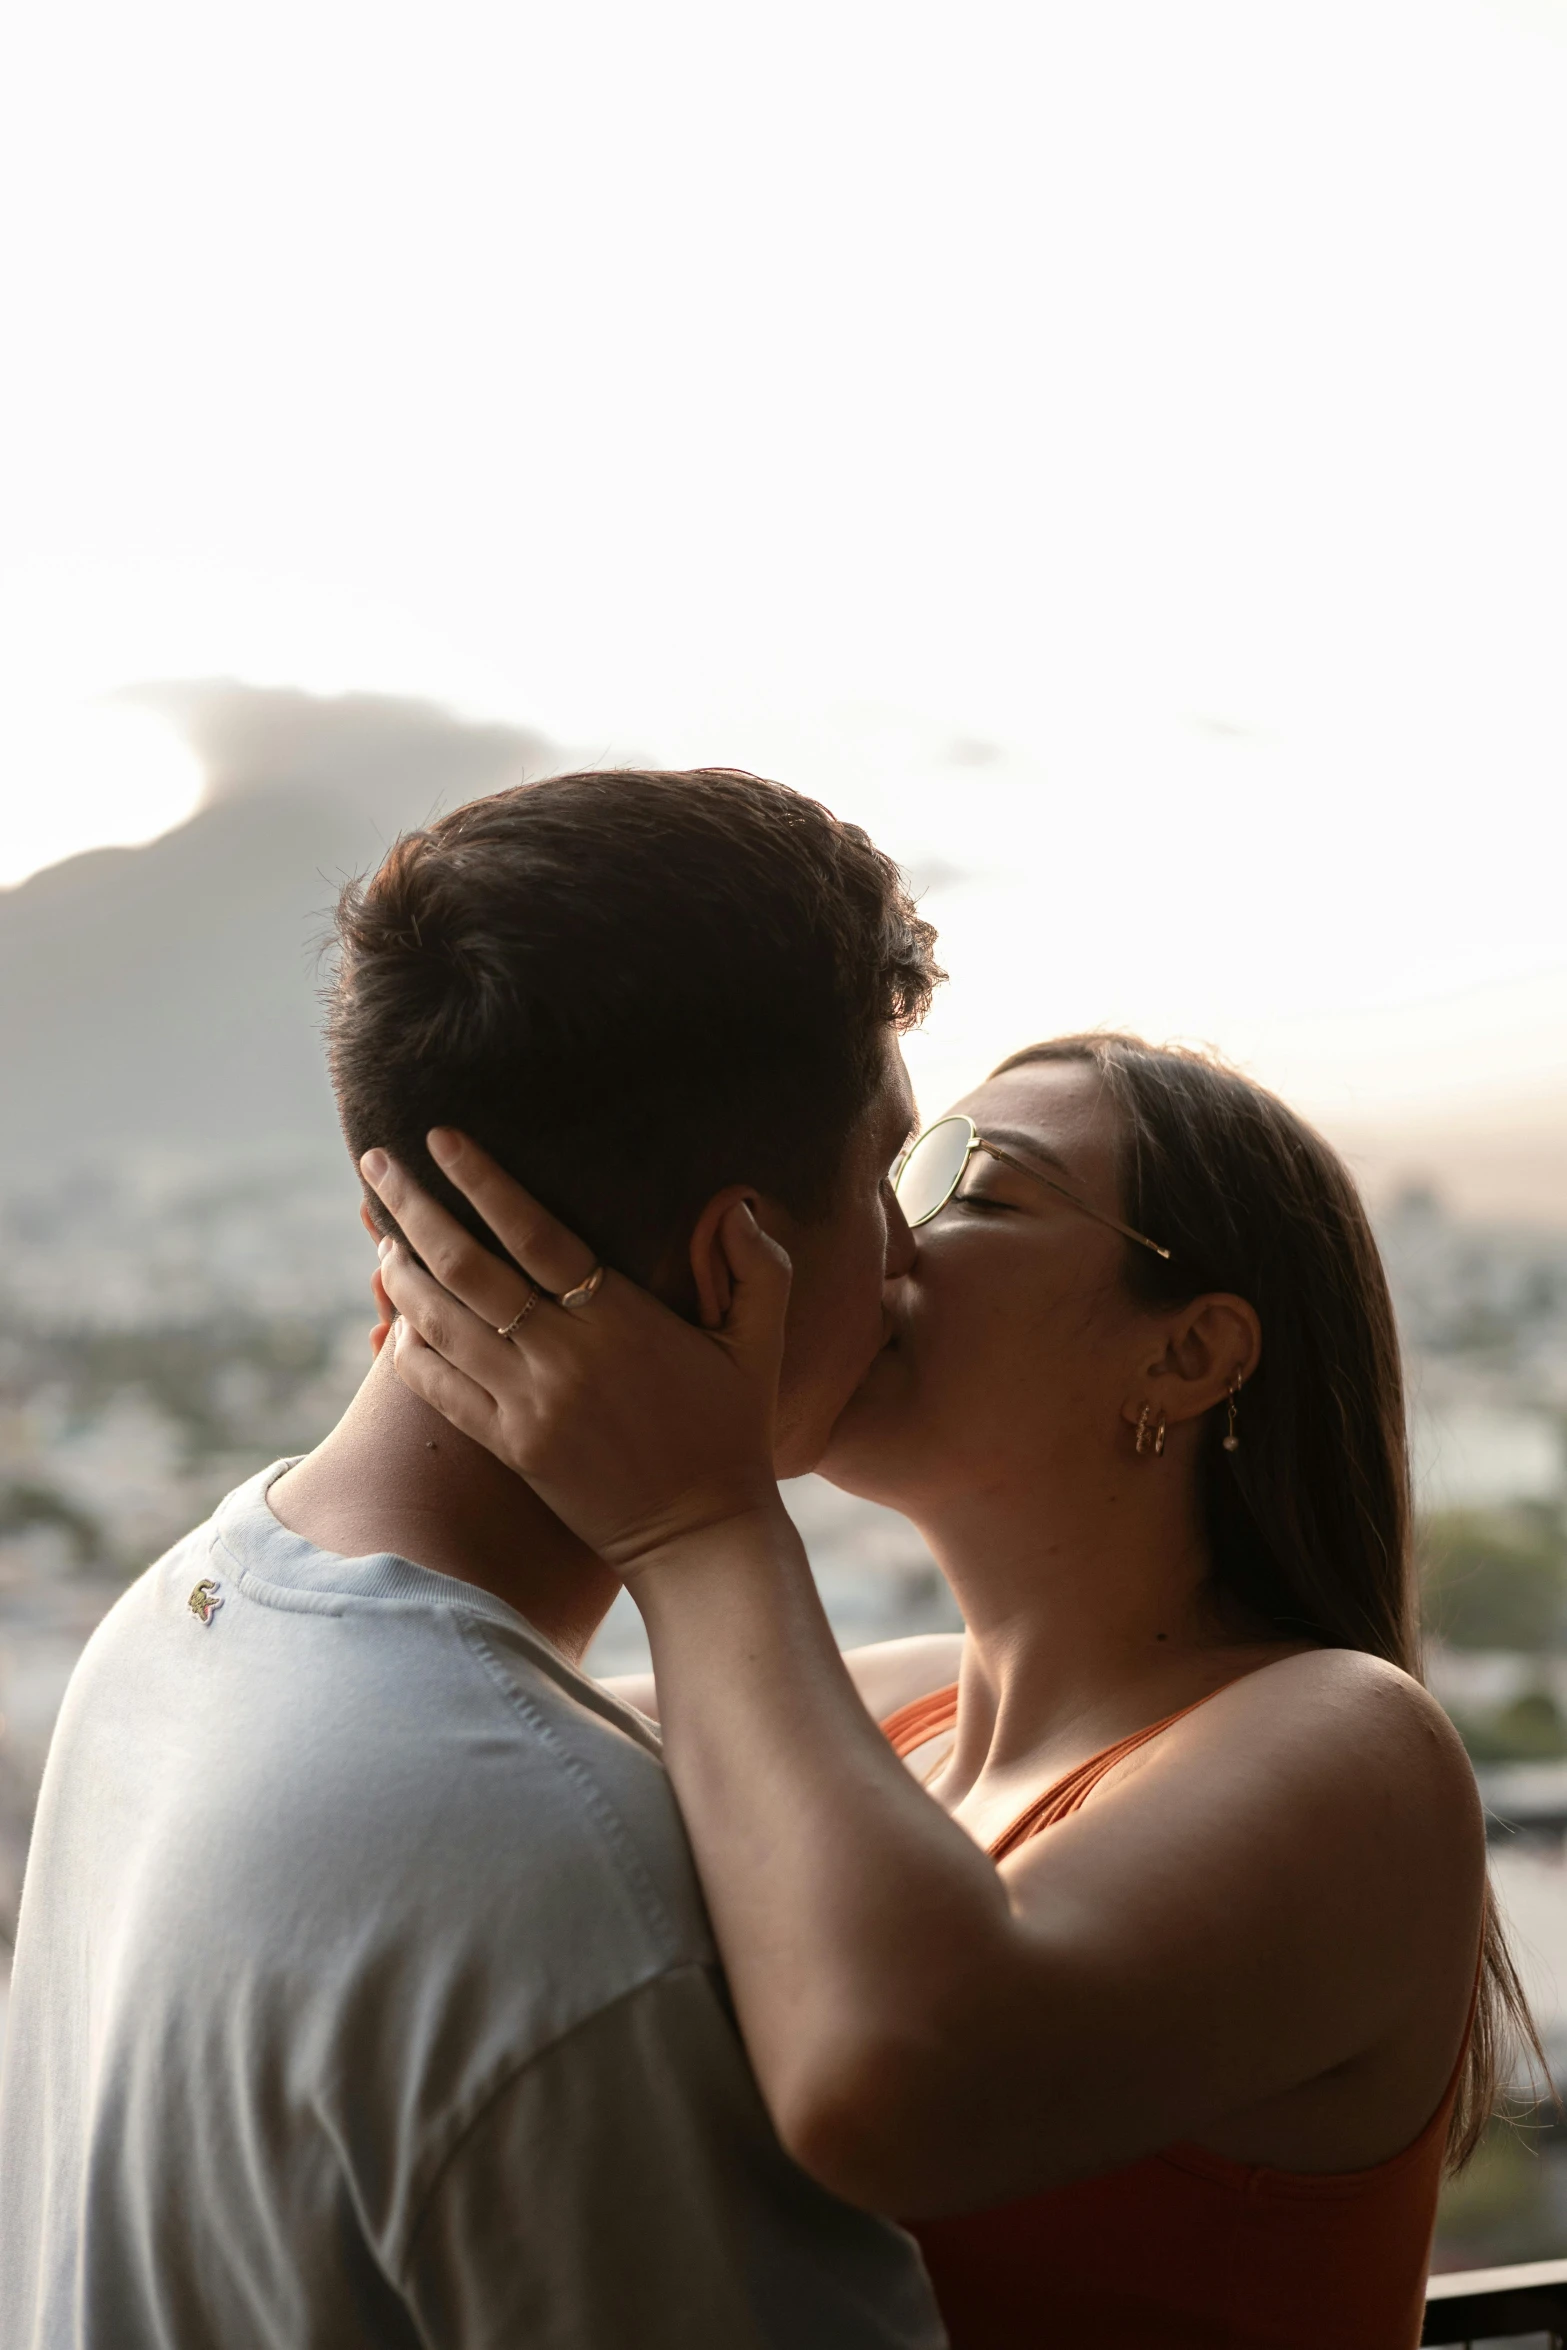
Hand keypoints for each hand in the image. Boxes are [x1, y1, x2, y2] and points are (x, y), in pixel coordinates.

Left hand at [362, 1132, 793, 1572]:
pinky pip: (438, 1389)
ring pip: (440, 1324)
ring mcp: (529, 1405)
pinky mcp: (511, 1448)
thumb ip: (759, 1268)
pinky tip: (391, 1319)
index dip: (483, 1181)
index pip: (534, 1232)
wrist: (702, 1536)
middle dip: (413, 1209)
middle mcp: (565, 1357)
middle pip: (466, 1267)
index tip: (441, 1137)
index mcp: (621, 1319)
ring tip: (379, 1233)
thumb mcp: (759, 1344)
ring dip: (401, 1272)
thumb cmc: (733, 1431)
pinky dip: (407, 1347)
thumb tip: (735, 1205)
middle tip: (376, 1164)